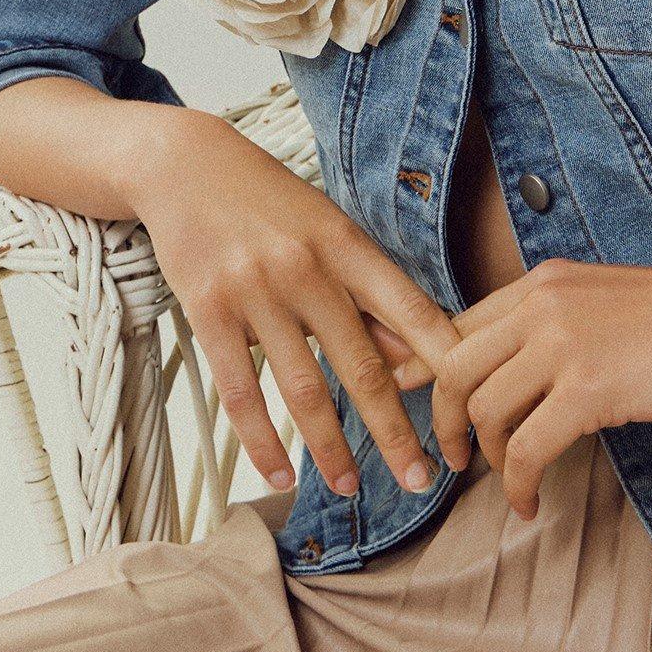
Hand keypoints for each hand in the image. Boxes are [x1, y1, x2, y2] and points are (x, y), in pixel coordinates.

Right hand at [127, 110, 461, 500]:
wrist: (183, 164)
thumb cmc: (268, 202)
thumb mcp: (328, 230)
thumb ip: (368, 292)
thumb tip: (415, 358)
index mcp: (348, 244)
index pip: (411, 311)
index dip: (446, 366)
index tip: (468, 414)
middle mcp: (307, 268)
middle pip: (362, 365)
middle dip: (395, 431)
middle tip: (420, 480)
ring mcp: (256, 290)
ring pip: (304, 388)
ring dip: (330, 448)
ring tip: (350, 488)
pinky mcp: (208, 311)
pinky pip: (241, 392)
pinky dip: (261, 442)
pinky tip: (278, 474)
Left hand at [430, 256, 651, 518]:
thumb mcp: (609, 303)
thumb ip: (562, 324)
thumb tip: (526, 369)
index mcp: (544, 283)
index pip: (460, 325)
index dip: (431, 372)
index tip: (420, 406)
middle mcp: (543, 305)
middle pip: (455, 368)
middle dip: (445, 421)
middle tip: (456, 457)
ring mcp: (564, 344)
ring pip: (485, 411)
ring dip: (488, 458)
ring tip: (508, 481)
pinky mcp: (592, 389)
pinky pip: (527, 448)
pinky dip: (519, 483)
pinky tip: (531, 501)